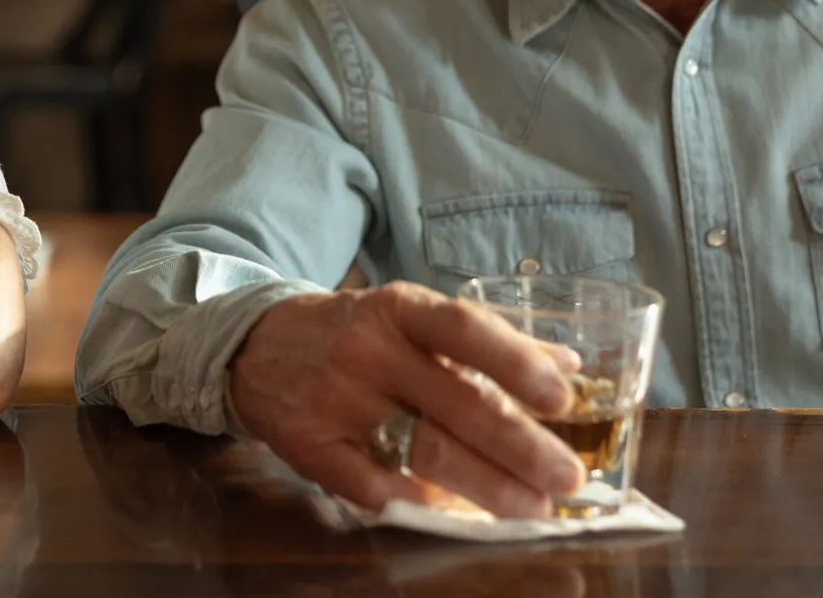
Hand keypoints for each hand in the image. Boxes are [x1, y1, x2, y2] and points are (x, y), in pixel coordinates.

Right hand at [229, 283, 586, 515]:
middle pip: (454, 402)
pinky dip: (420, 502)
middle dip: (520, 445)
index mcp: (397, 308)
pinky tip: (458, 514)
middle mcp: (367, 350)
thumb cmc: (352, 331)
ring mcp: (336, 401)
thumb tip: (567, 363)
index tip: (563, 397)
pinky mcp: (311, 446)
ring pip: (423, 451)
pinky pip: (374, 485)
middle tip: (567, 477)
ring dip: (487, 485)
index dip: (515, 361)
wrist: (254, 345)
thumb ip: (484, 338)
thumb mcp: (409, 316)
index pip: (463, 329)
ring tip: (534, 508)